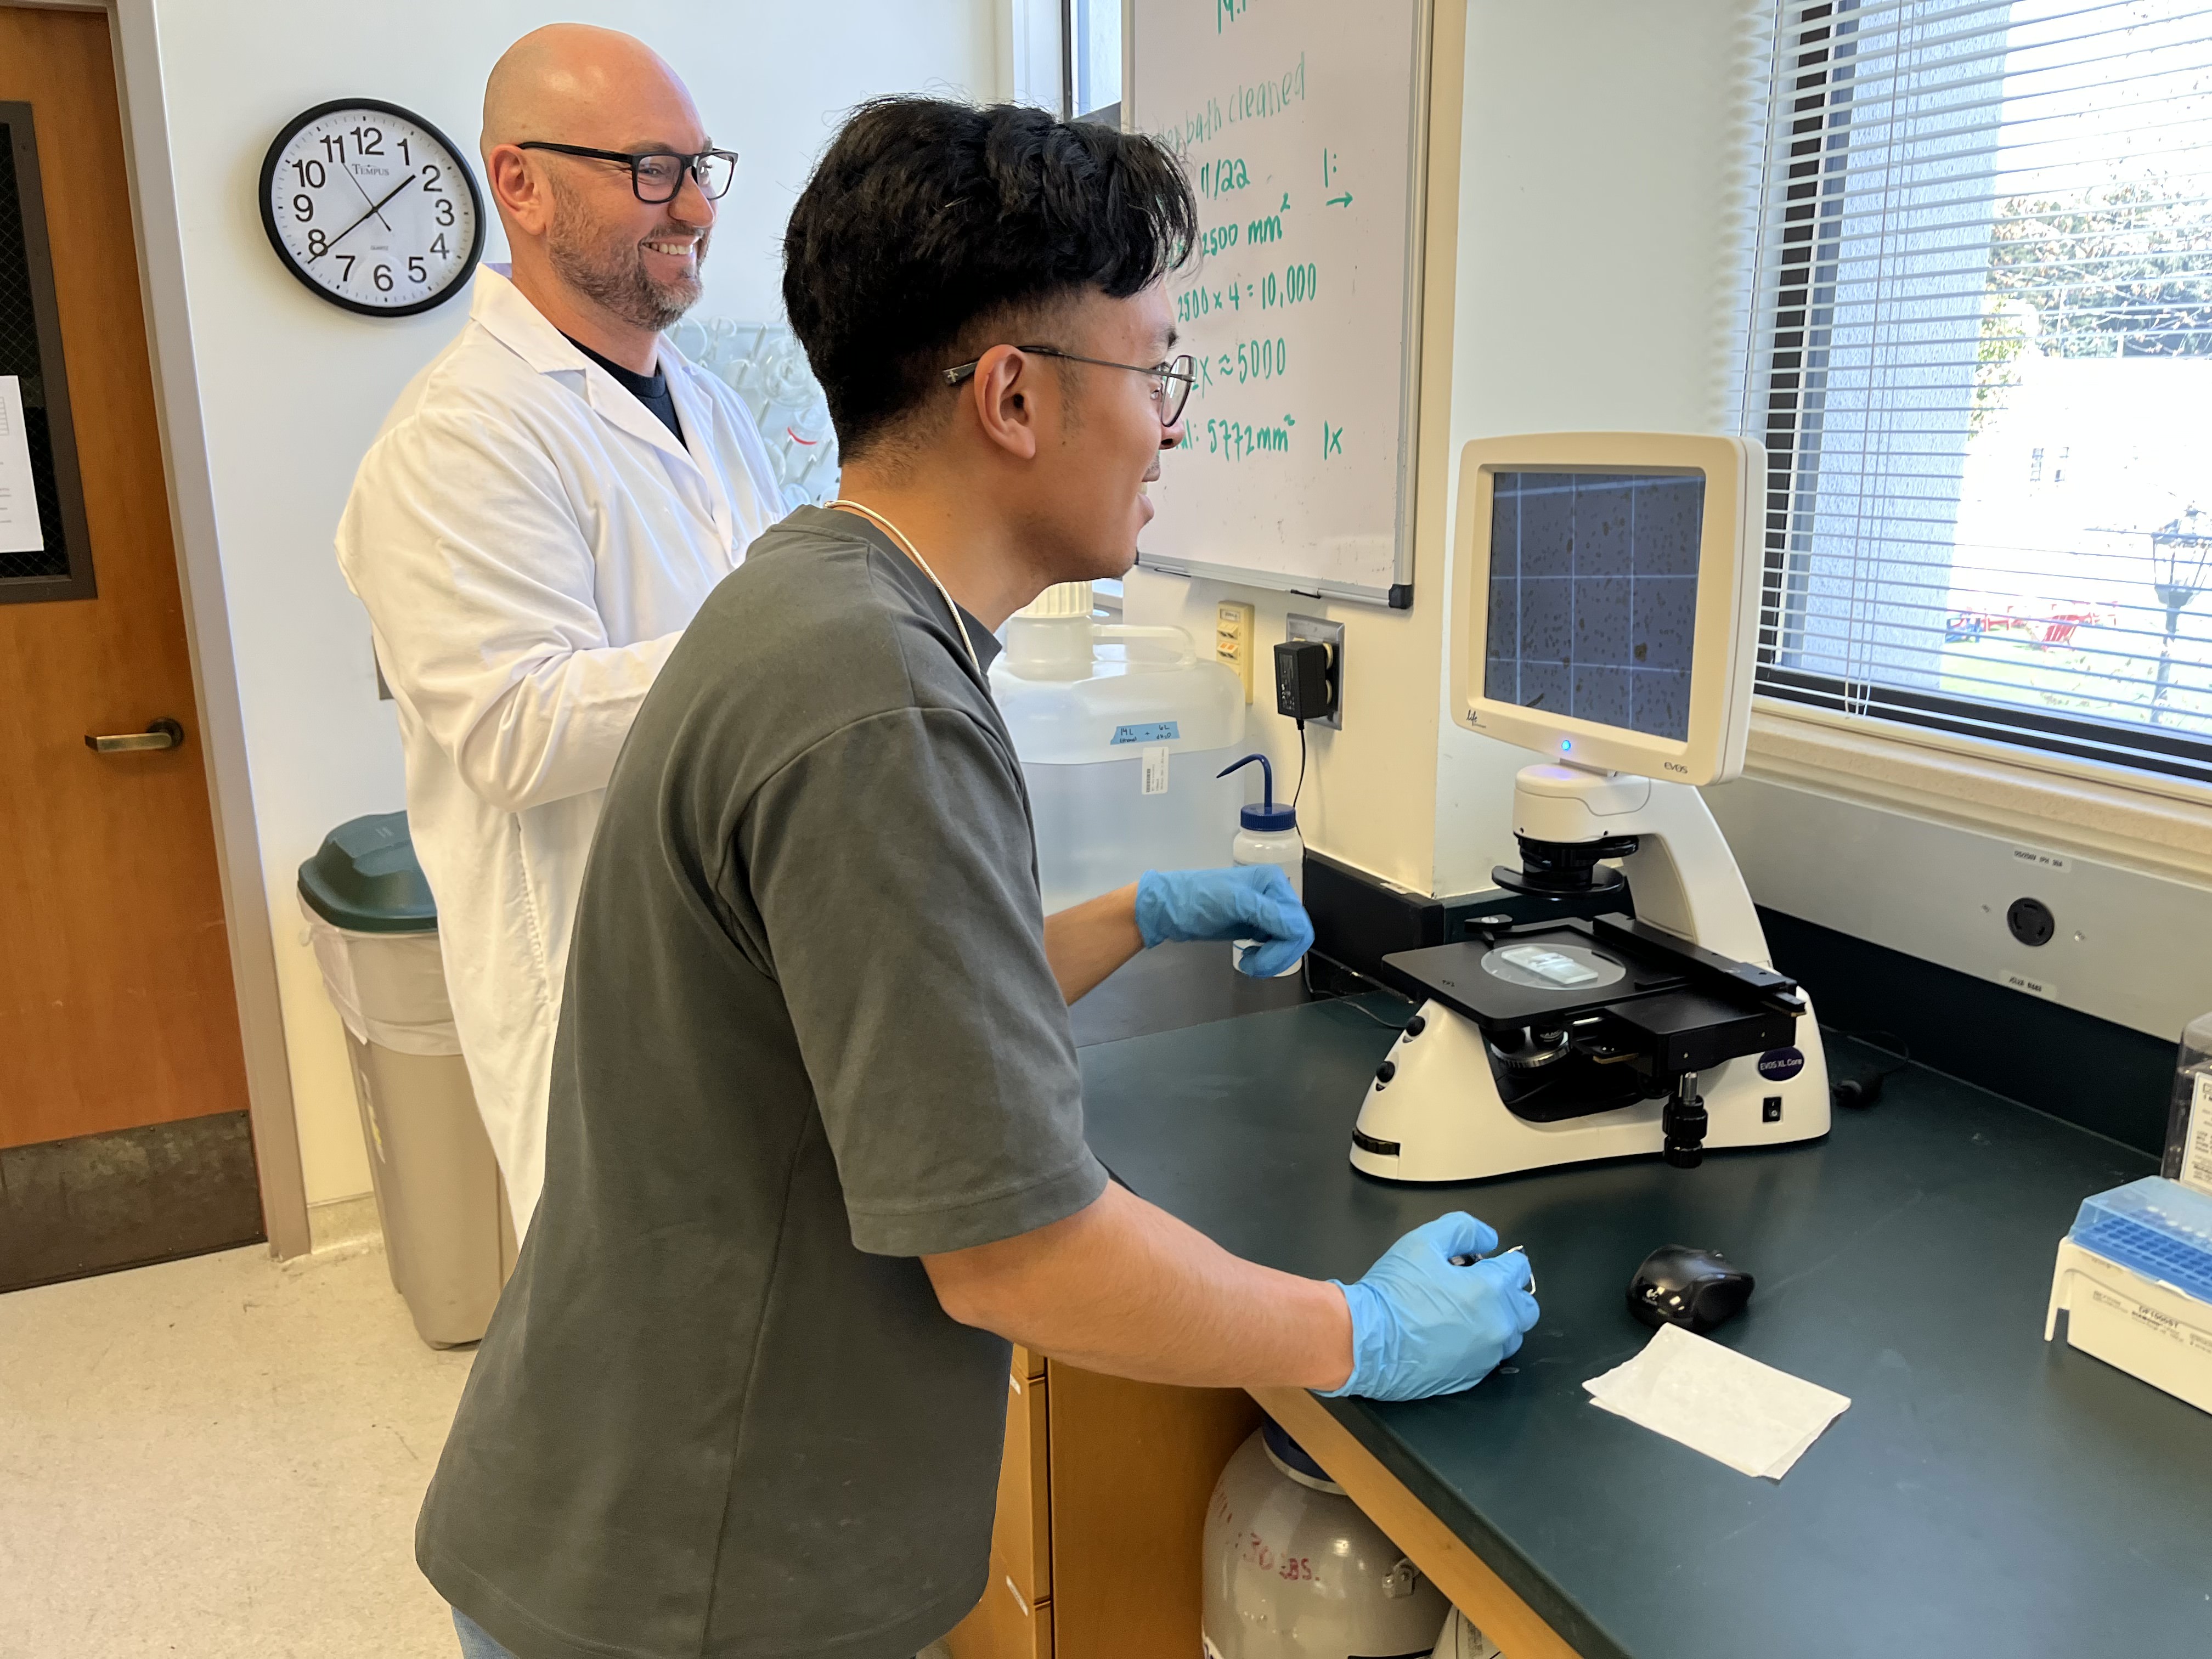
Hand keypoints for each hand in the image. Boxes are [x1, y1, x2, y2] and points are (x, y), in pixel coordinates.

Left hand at [1133, 866, 1312, 977]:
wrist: (1169, 910)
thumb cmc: (1194, 900)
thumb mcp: (1232, 902)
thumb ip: (1267, 913)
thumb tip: (1297, 929)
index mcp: (1274, 882)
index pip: (1298, 924)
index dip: (1285, 949)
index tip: (1259, 962)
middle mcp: (1275, 894)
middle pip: (1297, 935)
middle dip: (1278, 956)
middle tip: (1253, 966)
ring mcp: (1266, 911)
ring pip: (1289, 944)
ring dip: (1272, 959)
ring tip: (1248, 962)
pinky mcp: (1257, 926)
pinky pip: (1276, 947)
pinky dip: (1266, 957)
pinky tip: (1249, 956)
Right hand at [1320, 1213, 1540, 1400]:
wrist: (1366, 1341)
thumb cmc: (1393, 1292)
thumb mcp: (1423, 1241)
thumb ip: (1463, 1230)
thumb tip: (1488, 1238)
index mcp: (1491, 1289)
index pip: (1520, 1269)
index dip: (1503, 1260)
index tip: (1484, 1262)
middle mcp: (1497, 1326)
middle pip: (1526, 1308)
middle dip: (1510, 1294)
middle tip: (1479, 1287)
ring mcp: (1485, 1356)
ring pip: (1510, 1336)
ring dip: (1498, 1322)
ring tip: (1464, 1313)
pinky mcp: (1470, 1378)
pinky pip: (1488, 1358)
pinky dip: (1479, 1345)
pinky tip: (1451, 1336)